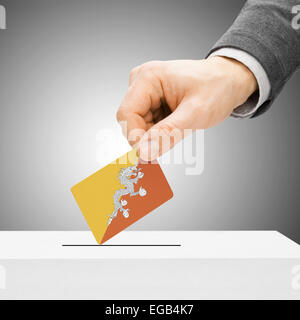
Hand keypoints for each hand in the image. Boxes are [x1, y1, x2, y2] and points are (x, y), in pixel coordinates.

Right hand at [117, 57, 257, 160]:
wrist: (228, 81)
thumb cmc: (217, 88)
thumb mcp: (195, 114)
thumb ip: (167, 134)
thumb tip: (143, 153)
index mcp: (148, 77)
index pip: (127, 114)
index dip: (135, 137)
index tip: (148, 155)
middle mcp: (142, 81)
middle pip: (131, 120)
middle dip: (147, 137)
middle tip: (170, 143)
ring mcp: (146, 90)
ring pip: (138, 124)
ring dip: (155, 135)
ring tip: (179, 129)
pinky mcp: (151, 99)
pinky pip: (146, 123)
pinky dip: (158, 132)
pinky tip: (175, 126)